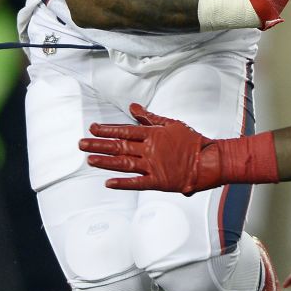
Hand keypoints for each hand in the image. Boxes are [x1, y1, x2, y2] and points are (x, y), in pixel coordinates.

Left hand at [79, 103, 219, 193]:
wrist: (209, 161)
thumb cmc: (193, 141)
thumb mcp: (171, 123)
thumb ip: (150, 116)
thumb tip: (133, 107)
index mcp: (153, 134)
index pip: (125, 130)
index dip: (107, 129)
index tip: (93, 128)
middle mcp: (149, 150)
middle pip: (119, 146)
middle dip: (98, 144)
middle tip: (82, 144)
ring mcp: (153, 166)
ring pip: (123, 163)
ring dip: (105, 162)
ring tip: (89, 159)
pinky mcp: (158, 181)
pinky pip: (137, 183)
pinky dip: (122, 183)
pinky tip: (108, 183)